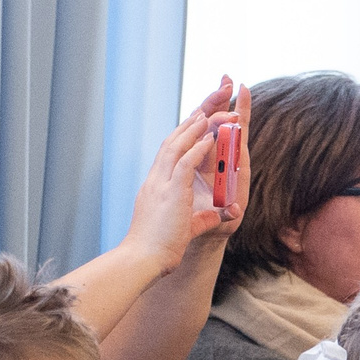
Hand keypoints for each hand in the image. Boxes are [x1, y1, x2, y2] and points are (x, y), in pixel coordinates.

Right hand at [122, 78, 247, 278]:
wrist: (142, 261)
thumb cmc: (158, 249)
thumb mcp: (185, 228)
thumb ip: (200, 218)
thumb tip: (214, 215)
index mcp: (158, 183)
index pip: (173, 148)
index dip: (187, 130)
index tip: (201, 115)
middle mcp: (157, 177)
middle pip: (176, 137)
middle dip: (195, 116)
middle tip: (213, 98)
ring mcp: (161, 183)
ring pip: (179, 144)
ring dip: (199, 126)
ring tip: (216, 110)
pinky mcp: (170, 192)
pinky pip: (185, 163)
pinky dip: (198, 147)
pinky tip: (213, 135)